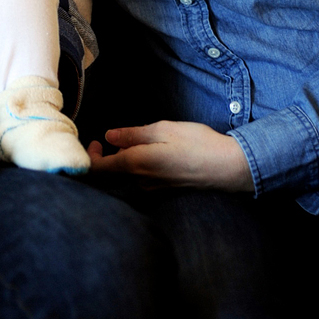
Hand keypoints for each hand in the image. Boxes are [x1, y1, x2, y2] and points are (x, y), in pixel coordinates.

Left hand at [88, 120, 253, 190]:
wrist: (229, 167)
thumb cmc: (197, 144)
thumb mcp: (162, 130)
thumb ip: (133, 135)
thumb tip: (109, 136)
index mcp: (137, 165)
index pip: (100, 170)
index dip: (90, 157)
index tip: (95, 141)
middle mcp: (142, 181)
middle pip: (112, 174)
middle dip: (106, 156)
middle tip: (109, 138)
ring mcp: (154, 188)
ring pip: (127, 176)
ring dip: (123, 160)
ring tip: (132, 142)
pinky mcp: (165, 188)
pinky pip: (142, 179)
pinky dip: (137, 165)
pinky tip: (150, 152)